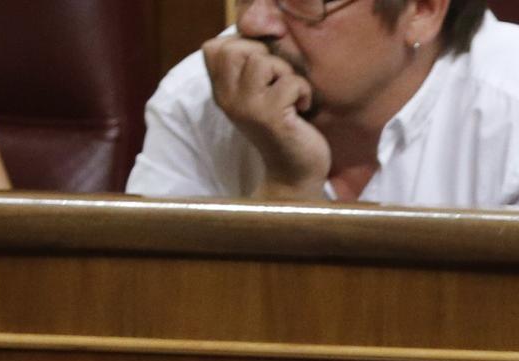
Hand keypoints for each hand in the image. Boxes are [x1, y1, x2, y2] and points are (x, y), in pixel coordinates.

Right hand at [202, 35, 330, 196]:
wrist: (294, 173)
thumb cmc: (283, 128)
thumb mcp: (258, 94)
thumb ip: (249, 66)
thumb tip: (256, 29)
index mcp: (221, 91)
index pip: (214, 47)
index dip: (244, 47)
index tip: (263, 70)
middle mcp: (228, 99)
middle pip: (238, 49)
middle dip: (267, 58)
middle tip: (280, 83)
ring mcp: (248, 109)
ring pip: (263, 62)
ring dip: (286, 73)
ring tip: (291, 95)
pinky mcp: (271, 118)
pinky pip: (290, 82)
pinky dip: (304, 92)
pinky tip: (302, 111)